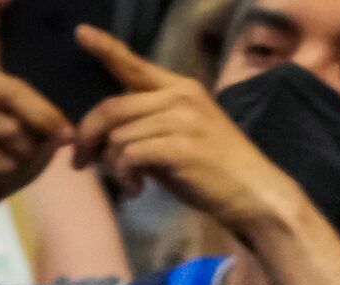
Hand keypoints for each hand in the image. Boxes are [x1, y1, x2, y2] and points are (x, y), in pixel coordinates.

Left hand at [71, 26, 304, 240]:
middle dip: (88, 135)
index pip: (135, 65)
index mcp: (182, 89)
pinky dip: (124, 176)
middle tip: (80, 161)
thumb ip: (152, 128)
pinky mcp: (179, 148)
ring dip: (112, 165)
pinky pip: (129, 155)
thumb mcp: (186, 138)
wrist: (259, 196)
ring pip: (118, 135)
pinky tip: (136, 191)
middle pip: (112, 106)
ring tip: (127, 184)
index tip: (81, 33)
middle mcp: (180, 97)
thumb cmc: (222, 173)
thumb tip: (112, 141)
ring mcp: (181, 121)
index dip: (105, 48)